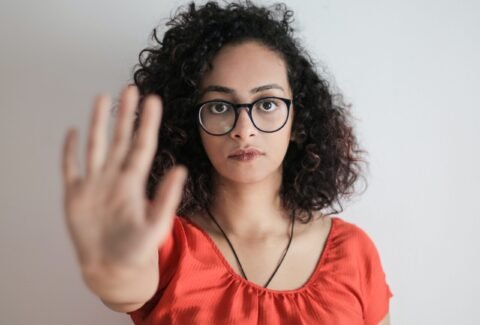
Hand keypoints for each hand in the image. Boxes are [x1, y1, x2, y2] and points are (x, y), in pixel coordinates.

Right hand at [61, 86, 186, 276]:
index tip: (153, 100)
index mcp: (134, 182)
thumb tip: (180, 170)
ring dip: (98, 123)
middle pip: (120, 139)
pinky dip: (70, 151)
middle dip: (125, 114)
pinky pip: (71, 168)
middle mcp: (115, 177)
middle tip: (131, 88)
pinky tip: (73, 132)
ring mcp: (94, 184)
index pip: (142, 145)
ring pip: (96, 146)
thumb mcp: (156, 224)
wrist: (113, 268)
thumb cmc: (137, 249)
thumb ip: (167, 198)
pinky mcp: (75, 196)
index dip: (147, 123)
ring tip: (102, 98)